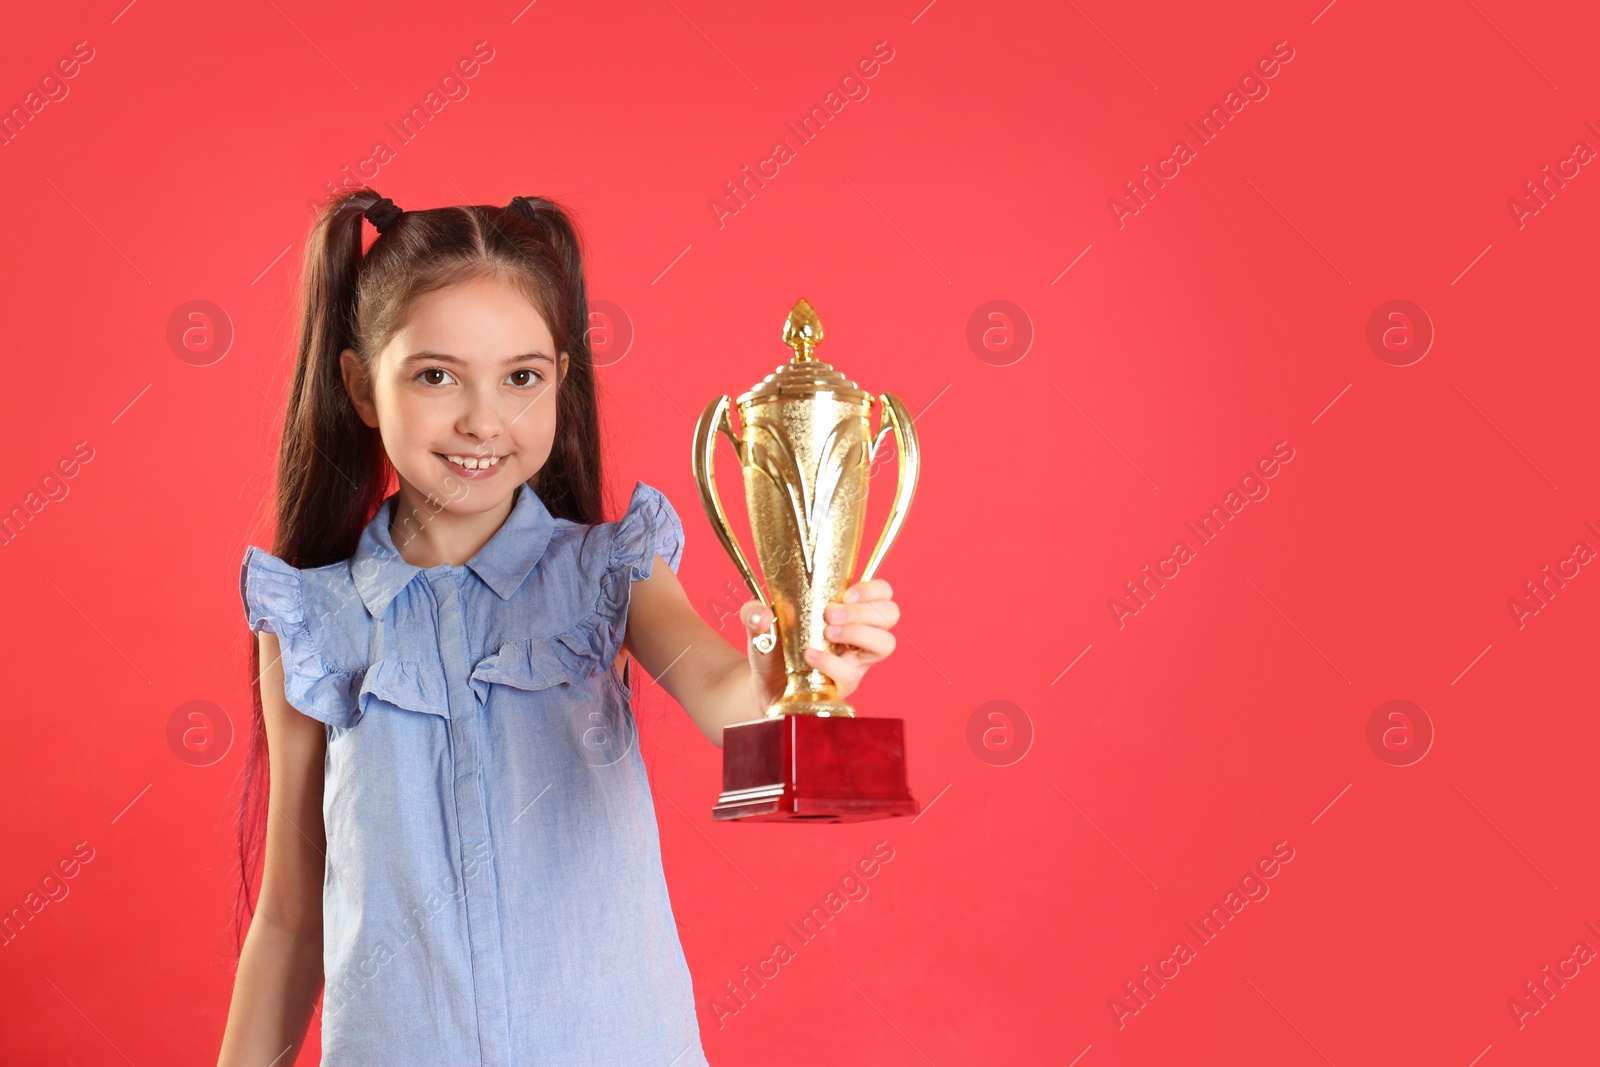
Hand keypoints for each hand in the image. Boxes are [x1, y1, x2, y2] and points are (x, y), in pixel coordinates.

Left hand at [740, 579, 899, 708]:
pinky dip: (831, 661)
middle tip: (831, 613)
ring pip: (885, 644)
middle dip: (864, 609)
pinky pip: (851, 674)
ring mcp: (854, 663)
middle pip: (892, 614)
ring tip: (828, 633)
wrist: (762, 686)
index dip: (873, 589)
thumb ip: (754, 613)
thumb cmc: (772, 649)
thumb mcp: (759, 624)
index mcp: (847, 612)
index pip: (883, 593)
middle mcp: (858, 636)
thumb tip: (762, 614)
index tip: (846, 593)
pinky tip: (809, 655)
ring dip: (859, 632)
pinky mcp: (843, 686)